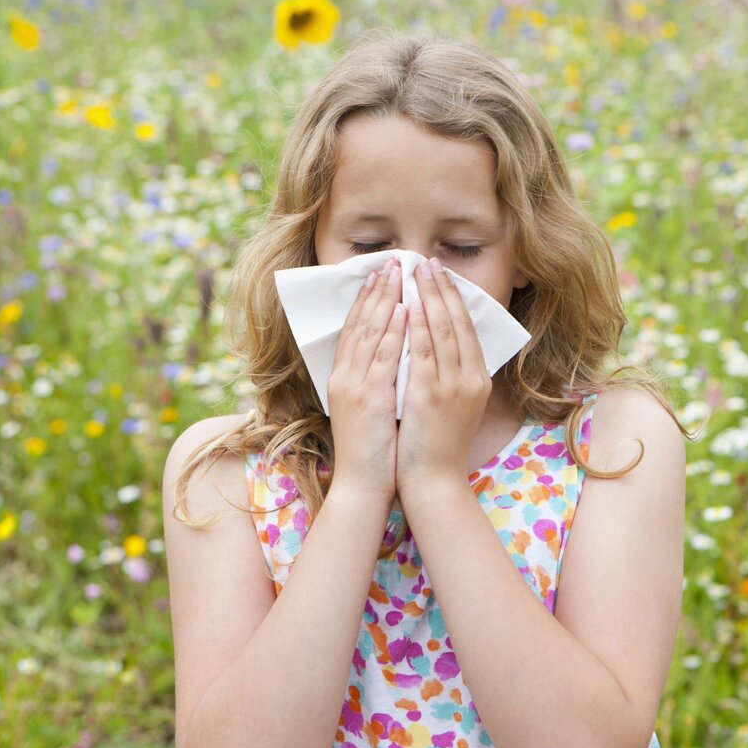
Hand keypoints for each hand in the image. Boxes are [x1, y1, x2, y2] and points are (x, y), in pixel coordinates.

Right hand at [326, 257, 405, 500]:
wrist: (361, 486)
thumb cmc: (373, 451)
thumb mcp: (371, 408)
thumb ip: (377, 381)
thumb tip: (396, 356)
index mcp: (343, 378)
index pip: (355, 329)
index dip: (367, 299)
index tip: (380, 274)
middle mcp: (344, 376)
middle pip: (360, 323)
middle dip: (376, 290)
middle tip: (391, 261)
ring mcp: (355, 386)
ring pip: (369, 332)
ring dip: (385, 300)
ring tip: (398, 273)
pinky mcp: (369, 398)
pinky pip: (383, 357)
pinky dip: (392, 330)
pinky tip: (404, 309)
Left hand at [396, 256, 491, 498]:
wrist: (434, 481)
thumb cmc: (438, 445)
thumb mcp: (456, 405)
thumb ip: (452, 374)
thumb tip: (440, 342)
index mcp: (478, 379)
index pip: (467, 328)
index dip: (453, 298)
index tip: (439, 273)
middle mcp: (471, 379)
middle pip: (457, 323)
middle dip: (441, 289)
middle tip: (427, 262)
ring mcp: (453, 387)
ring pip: (442, 331)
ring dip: (428, 298)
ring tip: (415, 273)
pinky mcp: (431, 396)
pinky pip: (423, 352)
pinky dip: (417, 326)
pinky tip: (408, 306)